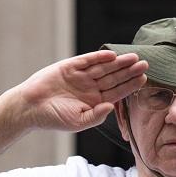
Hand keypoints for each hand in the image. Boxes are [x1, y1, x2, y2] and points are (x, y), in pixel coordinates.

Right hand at [10, 50, 148, 131]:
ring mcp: (80, 76)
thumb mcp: (78, 121)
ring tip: (134, 58)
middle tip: (146, 64)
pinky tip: (111, 55)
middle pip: (114, 77)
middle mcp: (90, 87)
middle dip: (129, 71)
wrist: (30, 108)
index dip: (130, 85)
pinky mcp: (69, 67)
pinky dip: (98, 57)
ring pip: (103, 68)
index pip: (117, 92)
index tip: (144, 79)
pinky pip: (87, 60)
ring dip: (118, 63)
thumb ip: (96, 115)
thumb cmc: (54, 118)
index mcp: (95, 101)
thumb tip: (111, 106)